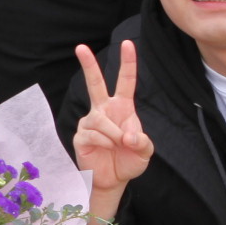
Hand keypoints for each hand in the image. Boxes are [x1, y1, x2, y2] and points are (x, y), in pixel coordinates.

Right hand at [73, 42, 152, 224]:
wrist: (112, 180)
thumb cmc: (128, 162)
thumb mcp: (145, 152)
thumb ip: (142, 142)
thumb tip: (127, 136)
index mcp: (122, 108)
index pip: (125, 81)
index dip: (127, 63)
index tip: (127, 44)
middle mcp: (103, 110)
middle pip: (95, 83)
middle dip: (88, 64)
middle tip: (80, 47)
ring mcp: (90, 121)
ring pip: (102, 121)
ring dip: (114, 136)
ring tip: (117, 146)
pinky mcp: (80, 135)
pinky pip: (94, 134)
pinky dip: (105, 143)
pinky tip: (105, 150)